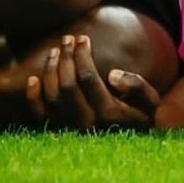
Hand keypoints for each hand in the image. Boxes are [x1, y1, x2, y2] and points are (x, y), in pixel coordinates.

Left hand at [25, 35, 160, 130]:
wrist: (131, 143)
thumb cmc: (141, 114)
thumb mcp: (150, 101)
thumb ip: (137, 86)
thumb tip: (113, 74)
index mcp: (109, 113)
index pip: (88, 77)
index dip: (82, 55)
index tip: (83, 38)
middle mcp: (87, 123)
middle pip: (67, 84)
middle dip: (66, 57)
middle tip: (67, 39)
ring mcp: (71, 130)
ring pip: (52, 97)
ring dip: (50, 71)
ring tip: (54, 51)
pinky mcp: (59, 134)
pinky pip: (40, 116)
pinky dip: (33, 98)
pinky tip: (33, 78)